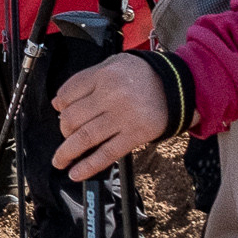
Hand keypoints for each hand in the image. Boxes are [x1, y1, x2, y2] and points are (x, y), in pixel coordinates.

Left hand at [53, 55, 169, 179]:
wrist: (178, 85)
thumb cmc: (144, 75)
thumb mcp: (114, 64)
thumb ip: (86, 79)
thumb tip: (59, 102)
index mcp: (104, 76)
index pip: (68, 94)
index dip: (60, 105)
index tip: (59, 111)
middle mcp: (111, 96)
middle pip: (72, 117)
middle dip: (63, 130)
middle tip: (65, 134)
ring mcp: (123, 117)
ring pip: (85, 137)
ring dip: (67, 153)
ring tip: (59, 161)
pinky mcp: (135, 135)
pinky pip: (107, 154)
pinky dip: (88, 166)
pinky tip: (76, 173)